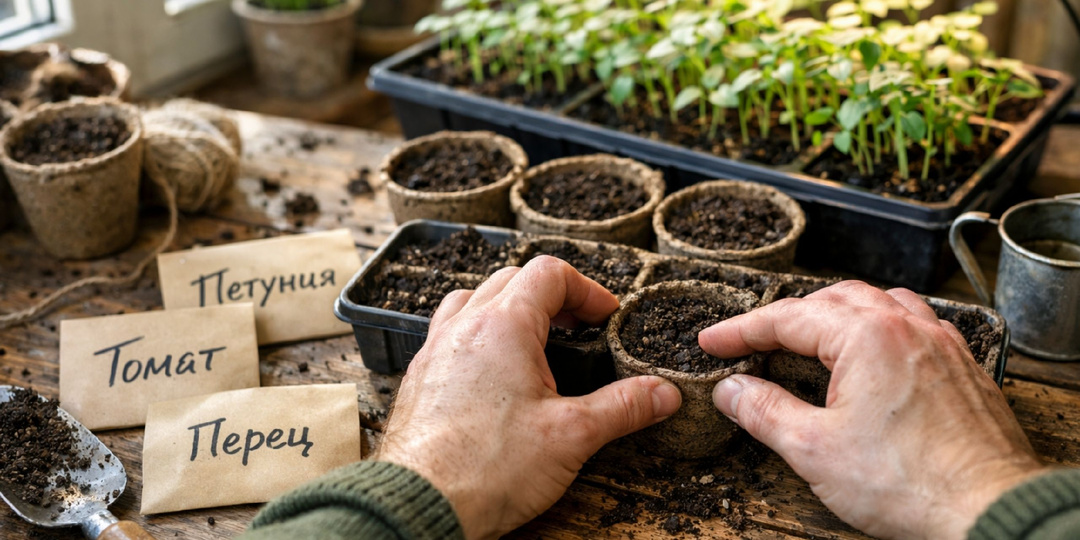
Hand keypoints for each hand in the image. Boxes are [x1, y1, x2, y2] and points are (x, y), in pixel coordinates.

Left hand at [375, 256, 682, 538]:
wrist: (420, 504)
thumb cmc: (487, 468)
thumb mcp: (572, 435)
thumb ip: (622, 407)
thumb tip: (663, 393)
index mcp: (503, 325)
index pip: (549, 273)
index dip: (586, 289)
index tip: (605, 317)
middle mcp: (464, 327)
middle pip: (511, 279)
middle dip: (552, 296)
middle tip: (579, 328)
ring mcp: (436, 350)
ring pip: (473, 300)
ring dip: (508, 308)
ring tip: (534, 341)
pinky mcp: (420, 378)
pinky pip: (449, 333)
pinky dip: (477, 335)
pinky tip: (493, 373)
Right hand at [699, 281, 1045, 539]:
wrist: (988, 509)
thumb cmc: (909, 483)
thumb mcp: (814, 449)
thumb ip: (764, 411)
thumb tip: (731, 389)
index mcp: (866, 336)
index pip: (787, 318)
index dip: (741, 329)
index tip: (713, 341)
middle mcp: (906, 327)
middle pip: (833, 299)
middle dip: (788, 316)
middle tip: (755, 340)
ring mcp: (941, 345)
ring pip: (880, 303)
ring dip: (838, 312)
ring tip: (813, 336)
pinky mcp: (963, 368)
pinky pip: (916, 324)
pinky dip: (883, 326)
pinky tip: (876, 352)